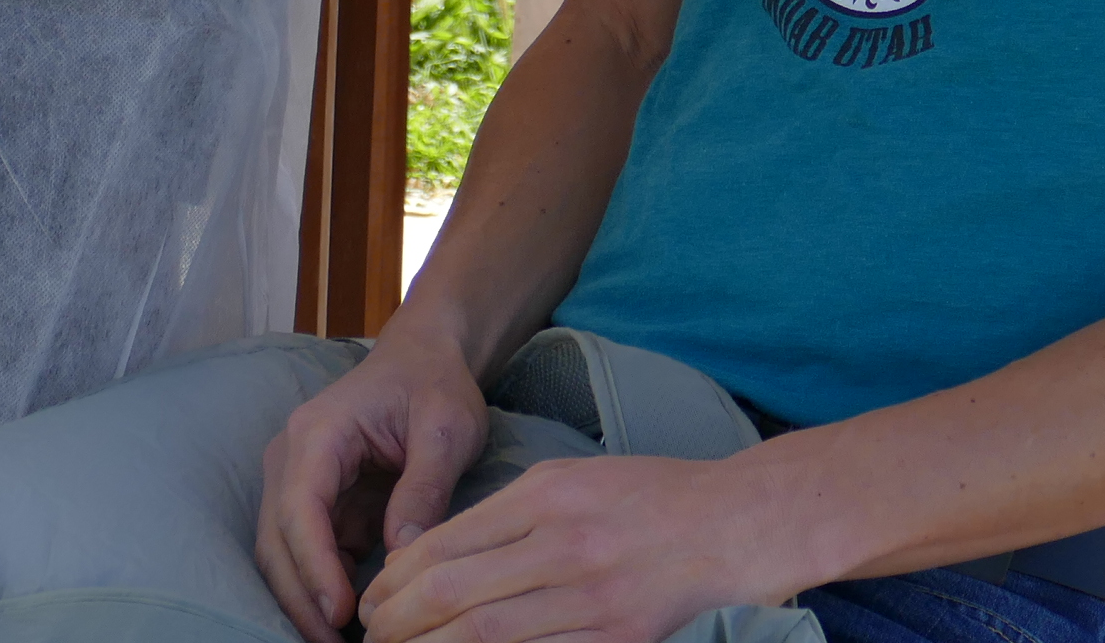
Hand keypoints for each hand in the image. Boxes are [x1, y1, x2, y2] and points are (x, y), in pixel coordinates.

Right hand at [259, 328, 494, 639]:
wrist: (424, 360)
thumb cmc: (435, 385)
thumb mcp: (447, 428)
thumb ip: (425, 486)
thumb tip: (403, 552)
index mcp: (319, 433)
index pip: (301, 509)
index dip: (315, 567)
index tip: (340, 613)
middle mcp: (293, 459)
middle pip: (277, 542)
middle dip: (301, 599)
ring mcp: (299, 483)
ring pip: (283, 555)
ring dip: (305, 601)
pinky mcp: (317, 504)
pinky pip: (307, 555)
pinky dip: (322, 590)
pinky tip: (349, 621)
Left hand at [358, 454, 791, 642]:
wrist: (734, 524)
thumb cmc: (648, 495)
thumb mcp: (570, 477)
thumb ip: (505, 514)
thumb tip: (432, 554)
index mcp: (546, 495)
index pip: (444, 543)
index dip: (395, 580)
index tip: (372, 598)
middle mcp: (562, 545)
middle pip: (451, 594)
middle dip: (396, 622)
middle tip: (371, 635)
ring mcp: (591, 598)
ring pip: (484, 635)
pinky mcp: (618, 639)